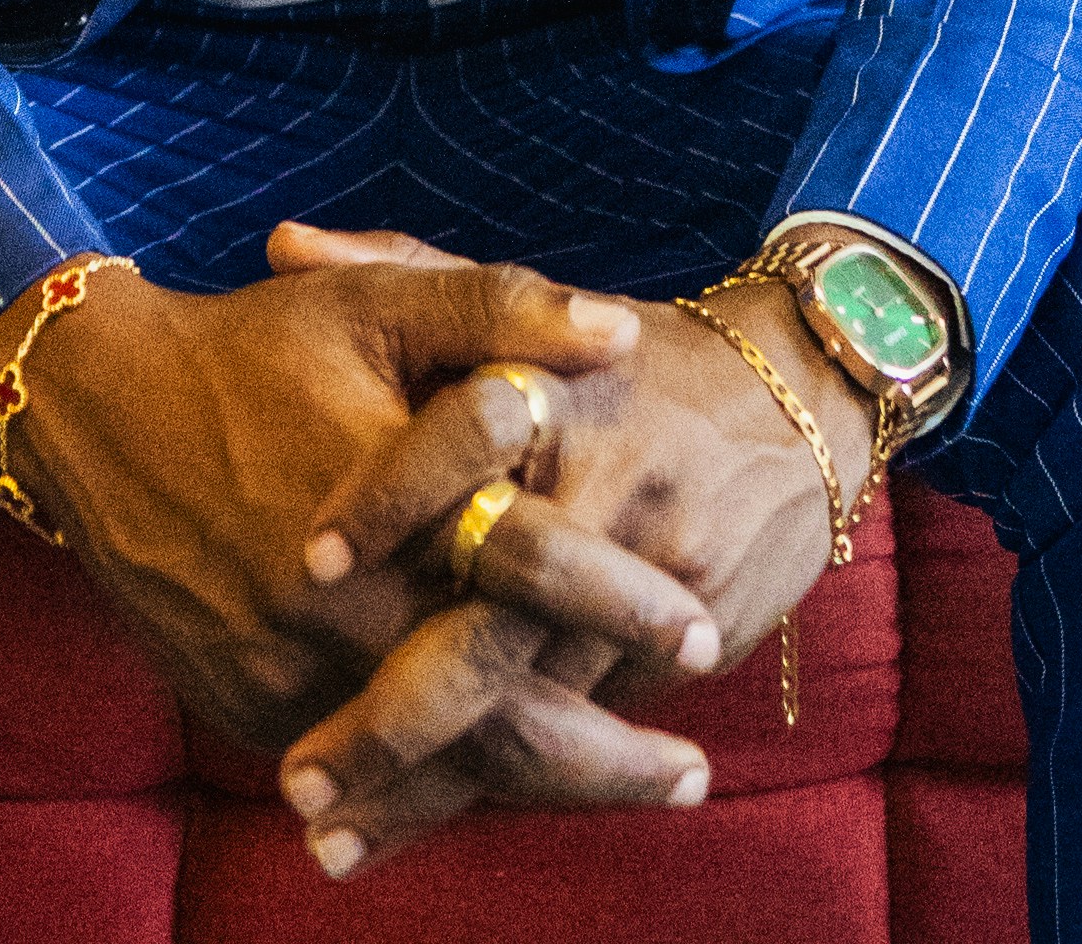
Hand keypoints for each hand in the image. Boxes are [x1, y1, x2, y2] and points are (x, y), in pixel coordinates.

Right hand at [0, 249, 719, 770]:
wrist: (100, 414)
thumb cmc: (256, 347)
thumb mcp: (378, 303)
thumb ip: (503, 307)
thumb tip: (624, 330)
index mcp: (391, 510)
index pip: (532, 570)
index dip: (622, 603)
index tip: (703, 630)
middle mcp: (341, 613)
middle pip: (497, 710)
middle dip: (604, 755)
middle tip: (692, 773)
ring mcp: (290, 677)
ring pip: (435, 763)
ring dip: (540, 788)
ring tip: (632, 794)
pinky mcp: (252, 710)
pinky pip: (362, 769)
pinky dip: (440, 787)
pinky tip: (510, 783)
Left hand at [269, 224, 876, 878]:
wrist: (801, 398)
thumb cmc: (628, 353)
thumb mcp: (524, 299)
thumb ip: (404, 271)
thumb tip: (280, 244)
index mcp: (557, 393)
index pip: (466, 442)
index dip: (389, 499)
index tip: (309, 562)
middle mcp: (604, 494)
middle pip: (494, 623)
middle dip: (393, 715)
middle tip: (298, 779)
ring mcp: (649, 584)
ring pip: (531, 705)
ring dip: (432, 784)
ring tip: (332, 838)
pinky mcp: (685, 645)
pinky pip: (580, 726)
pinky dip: (504, 779)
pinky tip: (420, 823)